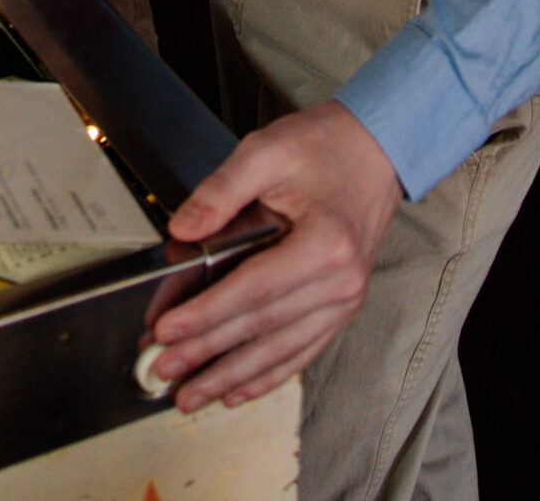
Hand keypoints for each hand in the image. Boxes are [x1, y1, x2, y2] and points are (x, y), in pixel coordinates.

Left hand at [149, 101, 401, 411]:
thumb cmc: (326, 147)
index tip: (166, 330)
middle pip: (262, 329)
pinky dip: (267, 375)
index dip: (205, 315)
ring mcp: (344, 300)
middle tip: (164, 368)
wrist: (376, 150)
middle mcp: (340, 281)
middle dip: (207, 353)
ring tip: (191, 393)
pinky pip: (301, 351)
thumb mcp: (267, 151)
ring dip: (232, 376)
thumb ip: (221, 190)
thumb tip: (181, 229)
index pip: (253, 291)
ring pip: (280, 351)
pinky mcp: (341, 306)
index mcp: (325, 243)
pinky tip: (236, 389)